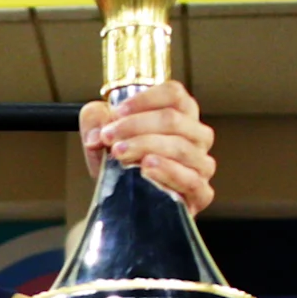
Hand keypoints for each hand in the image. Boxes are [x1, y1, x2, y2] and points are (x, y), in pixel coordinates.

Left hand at [78, 81, 215, 213]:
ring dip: (146, 146)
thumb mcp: (101, 136)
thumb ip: (95, 120)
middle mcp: (196, 136)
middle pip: (174, 119)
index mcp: (181, 114)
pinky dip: (168, 172)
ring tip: (121, 153)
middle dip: (135, 126)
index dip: (144, 99)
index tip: (116, 113)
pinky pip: (191, 180)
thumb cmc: (120, 164)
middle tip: (109, 137)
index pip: (174, 94)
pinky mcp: (201, 194)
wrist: (121, 203)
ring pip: (181, 147)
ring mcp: (201, 165)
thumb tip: (97, 130)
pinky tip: (146, 170)